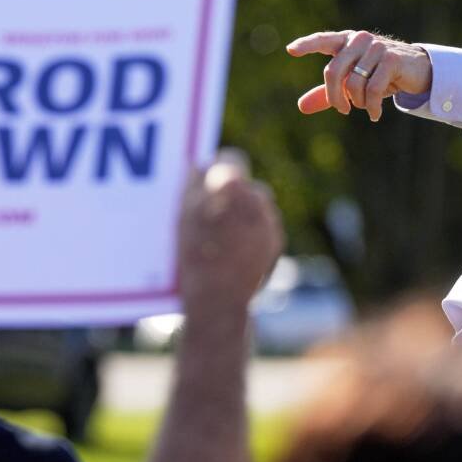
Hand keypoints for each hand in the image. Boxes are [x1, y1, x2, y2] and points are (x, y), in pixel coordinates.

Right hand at [178, 150, 283, 314]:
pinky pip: (264, 227)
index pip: (229, 160)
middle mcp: (257, 199)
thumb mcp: (184, 216)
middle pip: (245, 185)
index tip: (207, 178)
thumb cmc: (195, 256)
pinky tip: (233, 251)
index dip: (217, 168)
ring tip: (221, 237)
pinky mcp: (276, 242)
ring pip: (257, 206)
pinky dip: (251, 235)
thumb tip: (200, 165)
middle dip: (231, 194)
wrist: (218, 301)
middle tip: (212, 209)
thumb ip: (194, 184)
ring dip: (243, 214)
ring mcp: (270, 221)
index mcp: (232, 186)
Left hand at [285, 30, 432, 119]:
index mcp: (346, 42)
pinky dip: (372, 107)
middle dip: (334, 97)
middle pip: (333, 71)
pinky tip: (375, 114)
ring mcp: (376, 47)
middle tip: (343, 110)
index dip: (307, 45)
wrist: (416, 71)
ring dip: (358, 103)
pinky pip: (373, 89)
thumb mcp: (352, 84)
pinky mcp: (391, 59)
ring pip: (354, 84)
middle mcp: (359, 40)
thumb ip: (327, 93)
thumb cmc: (380, 75)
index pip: (323, 40)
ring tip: (366, 107)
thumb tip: (301, 107)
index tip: (291, 50)